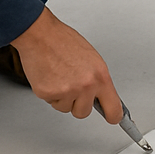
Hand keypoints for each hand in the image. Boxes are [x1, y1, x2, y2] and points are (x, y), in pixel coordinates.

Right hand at [12, 7, 122, 121]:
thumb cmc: (63, 41)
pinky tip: (50, 76)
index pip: (113, 108)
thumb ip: (97, 80)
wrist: (41, 35)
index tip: (113, 118)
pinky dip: (49, 93)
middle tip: (72, 85)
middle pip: (84, 112)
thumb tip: (101, 95)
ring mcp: (67, 91)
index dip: (113, 116)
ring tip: (59, 76)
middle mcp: (86, 86)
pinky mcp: (49, 94)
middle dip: (77, 103)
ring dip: (62, 97)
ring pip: (65, 108)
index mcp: (100, 76)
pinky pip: (51, 103)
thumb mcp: (92, 59)